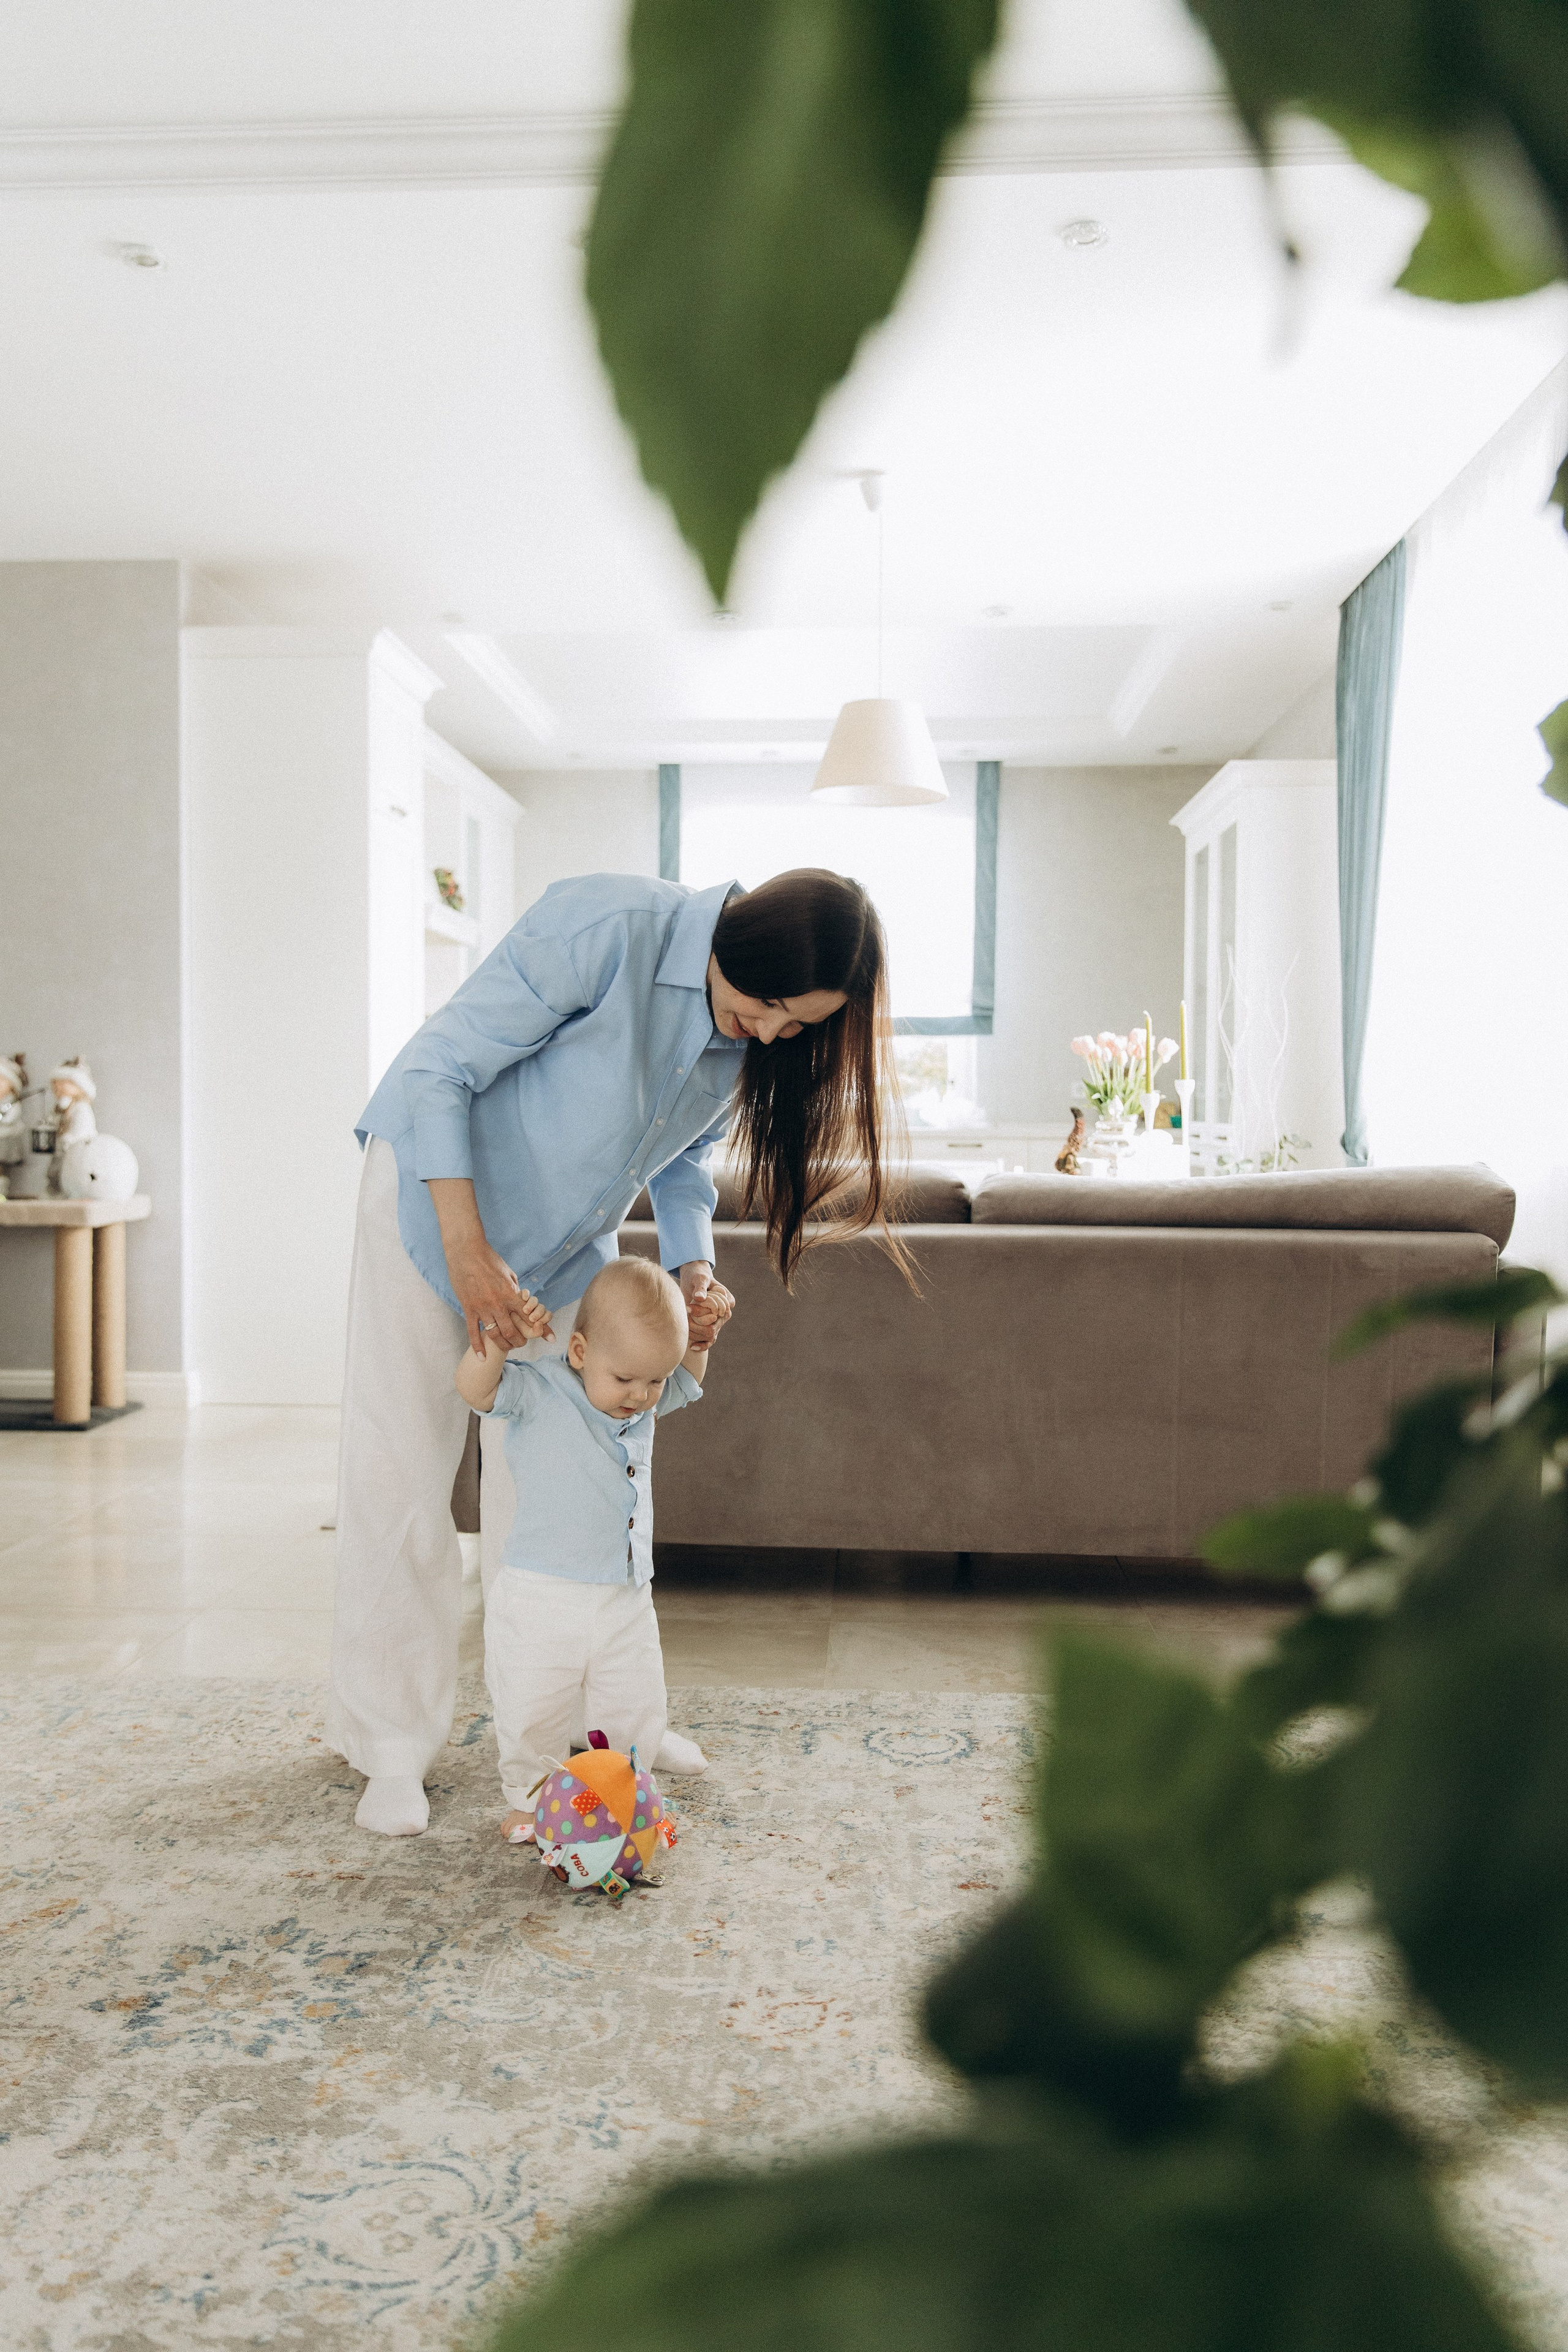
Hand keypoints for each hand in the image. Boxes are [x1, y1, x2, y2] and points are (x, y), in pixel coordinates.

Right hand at [429, 1177, 555, 1354]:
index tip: (549, 1337)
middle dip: (520, 1341)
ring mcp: (482, 1307)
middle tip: (522, 1343)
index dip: (542, 1328)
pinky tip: (482, 1357)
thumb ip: (514, 1288)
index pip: (530, 1316)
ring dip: (503, 1345)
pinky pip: (473, 1332)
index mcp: (511, 1293)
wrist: (466, 1251)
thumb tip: (520, 1297)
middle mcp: (498, 1303)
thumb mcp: (508, 1272)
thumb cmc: (489, 1259)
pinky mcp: (468, 1308)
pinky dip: (478, 1346)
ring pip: (494, 1335)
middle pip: (512, 1331)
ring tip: (507, 1348)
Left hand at [679, 1264, 733, 1347]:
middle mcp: (725, 1313)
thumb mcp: (699, 1279)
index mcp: (728, 1300)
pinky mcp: (711, 1326)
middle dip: (697, 1325)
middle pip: (714, 1326)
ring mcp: (719, 1321)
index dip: (703, 1312)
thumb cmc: (698, 1276)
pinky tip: (692, 1346)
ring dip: (696, 1334)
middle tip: (683, 1318)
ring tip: (683, 1327)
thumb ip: (700, 1288)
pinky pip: (710, 1340)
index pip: (719, 1313)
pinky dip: (702, 1344)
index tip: (687, 1307)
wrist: (693, 1280)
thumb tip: (699, 1298)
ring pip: (711, 1335)